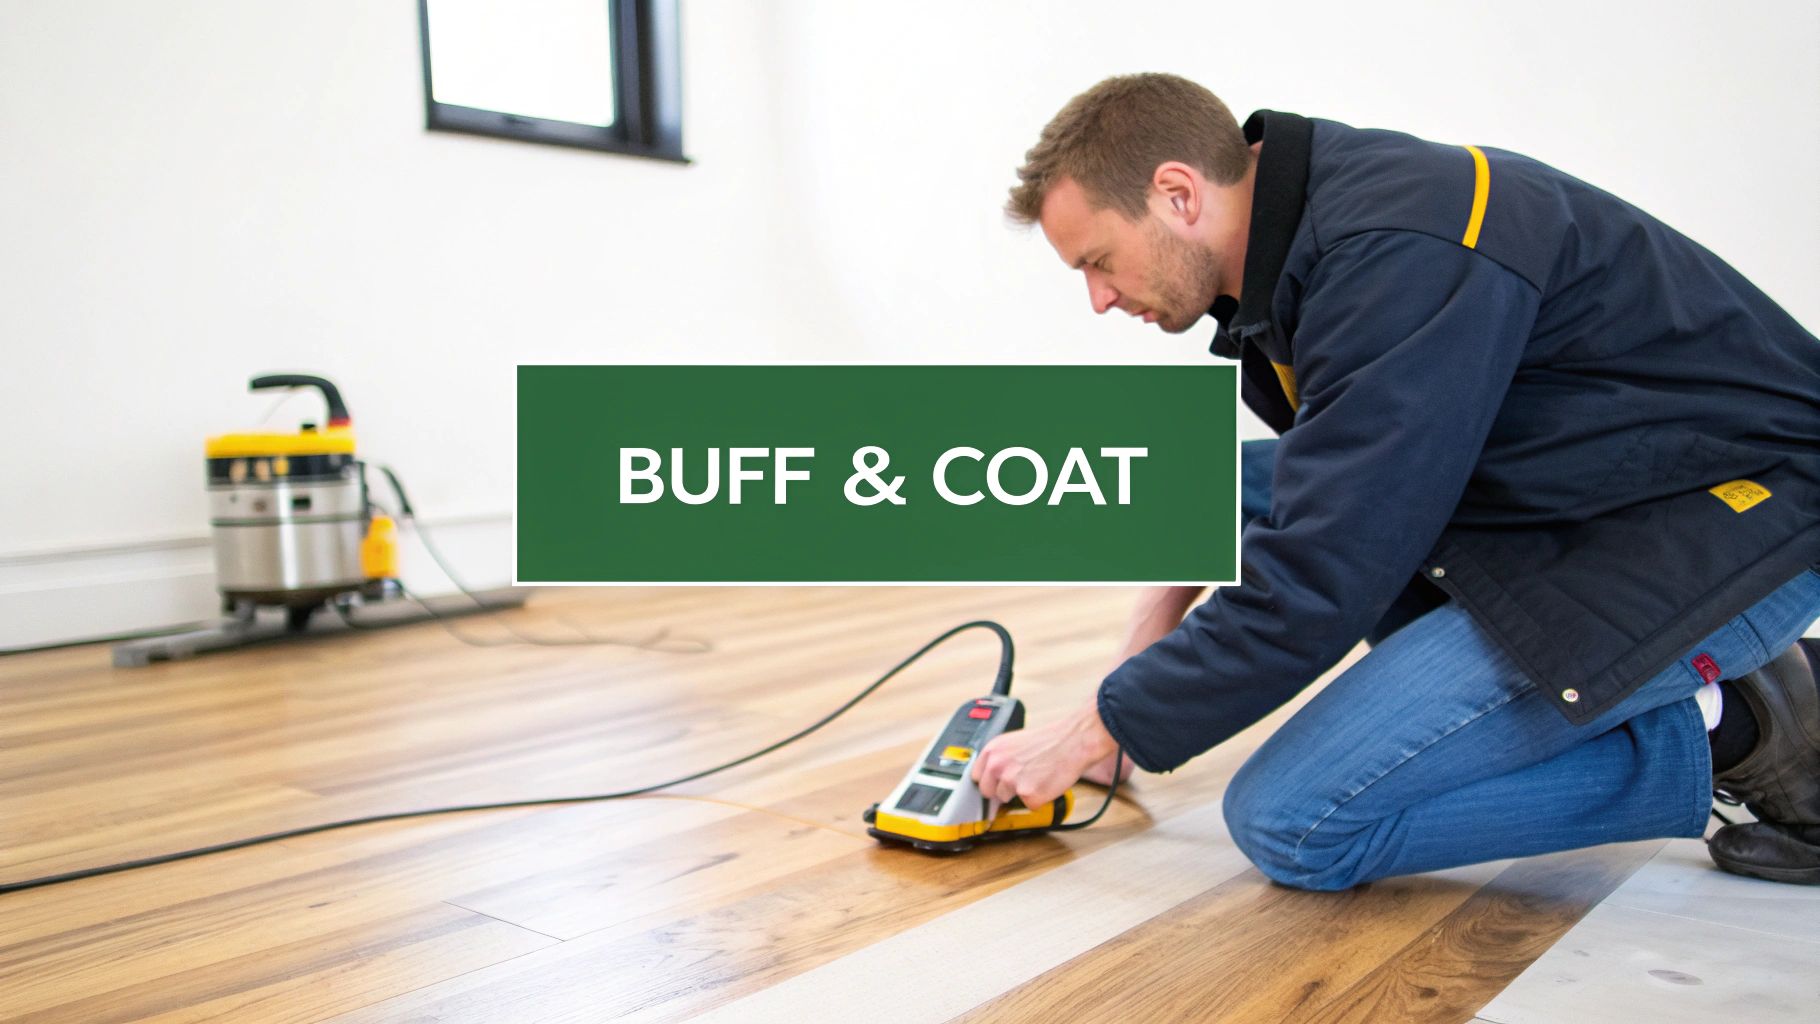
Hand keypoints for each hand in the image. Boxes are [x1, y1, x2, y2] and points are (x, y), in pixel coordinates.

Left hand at [970, 698, 1118, 809]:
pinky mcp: (1028, 795)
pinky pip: (1029, 806)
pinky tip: (1046, 784)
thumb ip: (1000, 758)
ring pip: (1007, 800)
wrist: (1072, 742)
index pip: (976, 777)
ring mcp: (1011, 782)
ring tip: (1037, 777)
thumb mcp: (1014, 743)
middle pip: (988, 793)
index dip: (989, 781)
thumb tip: (991, 776)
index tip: (994, 784)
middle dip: (1002, 791)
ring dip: (1021, 794)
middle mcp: (997, 766)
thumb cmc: (1049, 741)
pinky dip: (1038, 799)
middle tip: (1020, 781)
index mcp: (992, 751)